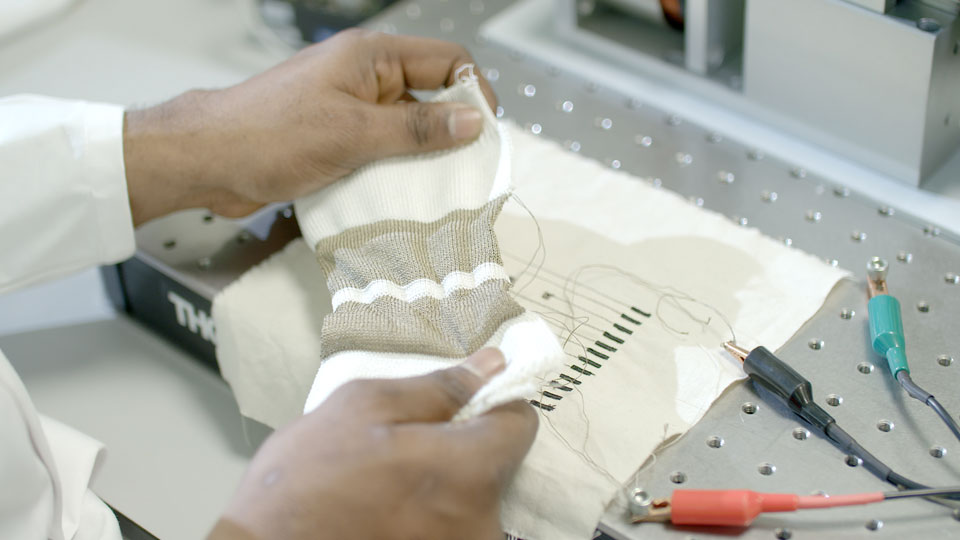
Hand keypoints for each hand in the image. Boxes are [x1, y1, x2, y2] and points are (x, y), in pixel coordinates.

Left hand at [123, 30, 496, 224]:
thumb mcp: (354, 133)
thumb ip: (417, 128)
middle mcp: (364, 77)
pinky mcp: (336, 137)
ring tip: (433, 188)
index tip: (486, 131)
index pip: (446, 59)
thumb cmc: (266, 134)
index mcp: (371, 57)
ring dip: (420, 157)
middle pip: (430, 96)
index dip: (473, 91)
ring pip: (406, 128)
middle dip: (449, 131)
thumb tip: (471, 120)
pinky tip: (399, 196)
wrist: (206, 160)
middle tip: (464, 168)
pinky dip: (394, 170)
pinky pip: (381, 150)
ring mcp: (349, 108)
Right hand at [208, 348, 536, 539]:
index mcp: (469, 471)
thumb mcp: (364, 406)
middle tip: (403, 442)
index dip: (492, 402)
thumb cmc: (305, 482)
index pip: (521, 424)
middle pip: (498, 463)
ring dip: (444, 482)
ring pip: (474, 497)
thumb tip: (492, 365)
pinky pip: (453, 526)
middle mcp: (480, 523)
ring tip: (387, 480)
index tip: (458, 401)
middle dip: (461, 444)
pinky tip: (387, 509)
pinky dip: (430, 513)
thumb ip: (439, 387)